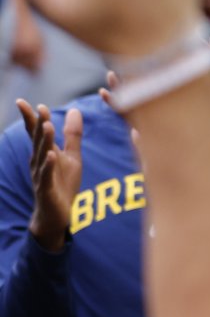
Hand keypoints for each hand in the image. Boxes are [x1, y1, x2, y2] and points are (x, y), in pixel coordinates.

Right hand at [17, 100, 81, 252]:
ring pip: (42, 155)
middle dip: (37, 124)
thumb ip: (73, 135)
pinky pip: (47, 175)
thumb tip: (75, 110)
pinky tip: (51, 156)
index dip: (33, 118)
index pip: (36, 132)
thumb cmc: (63, 183)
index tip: (27, 102)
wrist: (58, 214)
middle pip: (37, 140)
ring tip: (46, 125)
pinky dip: (49, 165)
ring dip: (44, 141)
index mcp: (45, 152)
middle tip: (38, 107)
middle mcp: (39, 162)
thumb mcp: (72, 156)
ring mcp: (41, 175)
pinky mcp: (47, 189)